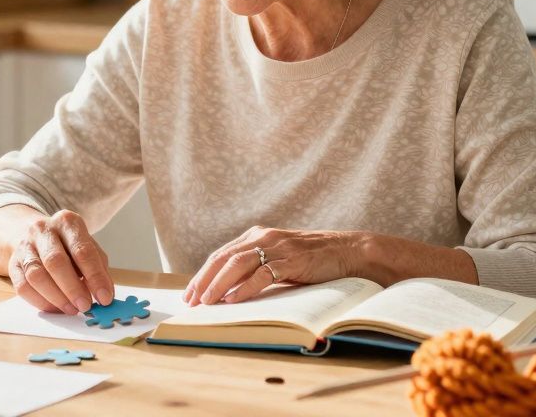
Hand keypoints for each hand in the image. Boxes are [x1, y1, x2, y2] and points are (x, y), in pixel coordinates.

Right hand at [7, 210, 114, 314]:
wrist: (34, 235)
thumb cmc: (67, 244)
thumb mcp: (87, 247)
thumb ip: (98, 268)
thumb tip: (104, 295)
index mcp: (67, 222)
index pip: (82, 250)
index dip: (95, 276)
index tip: (105, 298)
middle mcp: (43, 230)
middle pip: (55, 261)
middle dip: (72, 288)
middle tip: (85, 306)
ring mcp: (24, 246)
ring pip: (36, 275)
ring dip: (56, 297)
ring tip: (71, 309)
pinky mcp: (12, 263)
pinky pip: (23, 287)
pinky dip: (41, 302)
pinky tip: (55, 308)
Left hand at [183, 227, 363, 305]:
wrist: (345, 250)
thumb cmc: (310, 259)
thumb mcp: (277, 258)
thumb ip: (256, 266)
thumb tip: (228, 289)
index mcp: (256, 235)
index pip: (221, 255)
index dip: (203, 275)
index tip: (189, 294)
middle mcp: (262, 237)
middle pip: (223, 259)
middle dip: (204, 281)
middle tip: (191, 301)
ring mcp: (276, 247)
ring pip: (238, 264)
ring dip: (218, 284)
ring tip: (207, 301)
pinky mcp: (291, 260)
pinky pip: (262, 274)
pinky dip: (245, 288)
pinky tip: (233, 299)